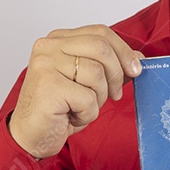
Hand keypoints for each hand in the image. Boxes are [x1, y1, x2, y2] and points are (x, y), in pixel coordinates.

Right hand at [8, 24, 143, 159]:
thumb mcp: (89, 83)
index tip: (135, 68)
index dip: (123, 50)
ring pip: (97, 74)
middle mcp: (48, 47)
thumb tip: (137, 58)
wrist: (32, 137)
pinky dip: (87, 114)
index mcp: (58, 40)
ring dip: (98, 99)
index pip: (100, 32)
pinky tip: (71, 116)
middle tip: (114, 95)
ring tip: (81, 107)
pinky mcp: (48, 86)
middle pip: (101, 48)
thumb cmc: (59, 109)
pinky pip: (87, 98)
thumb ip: (110, 67)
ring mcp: (45, 65)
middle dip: (116, 74)